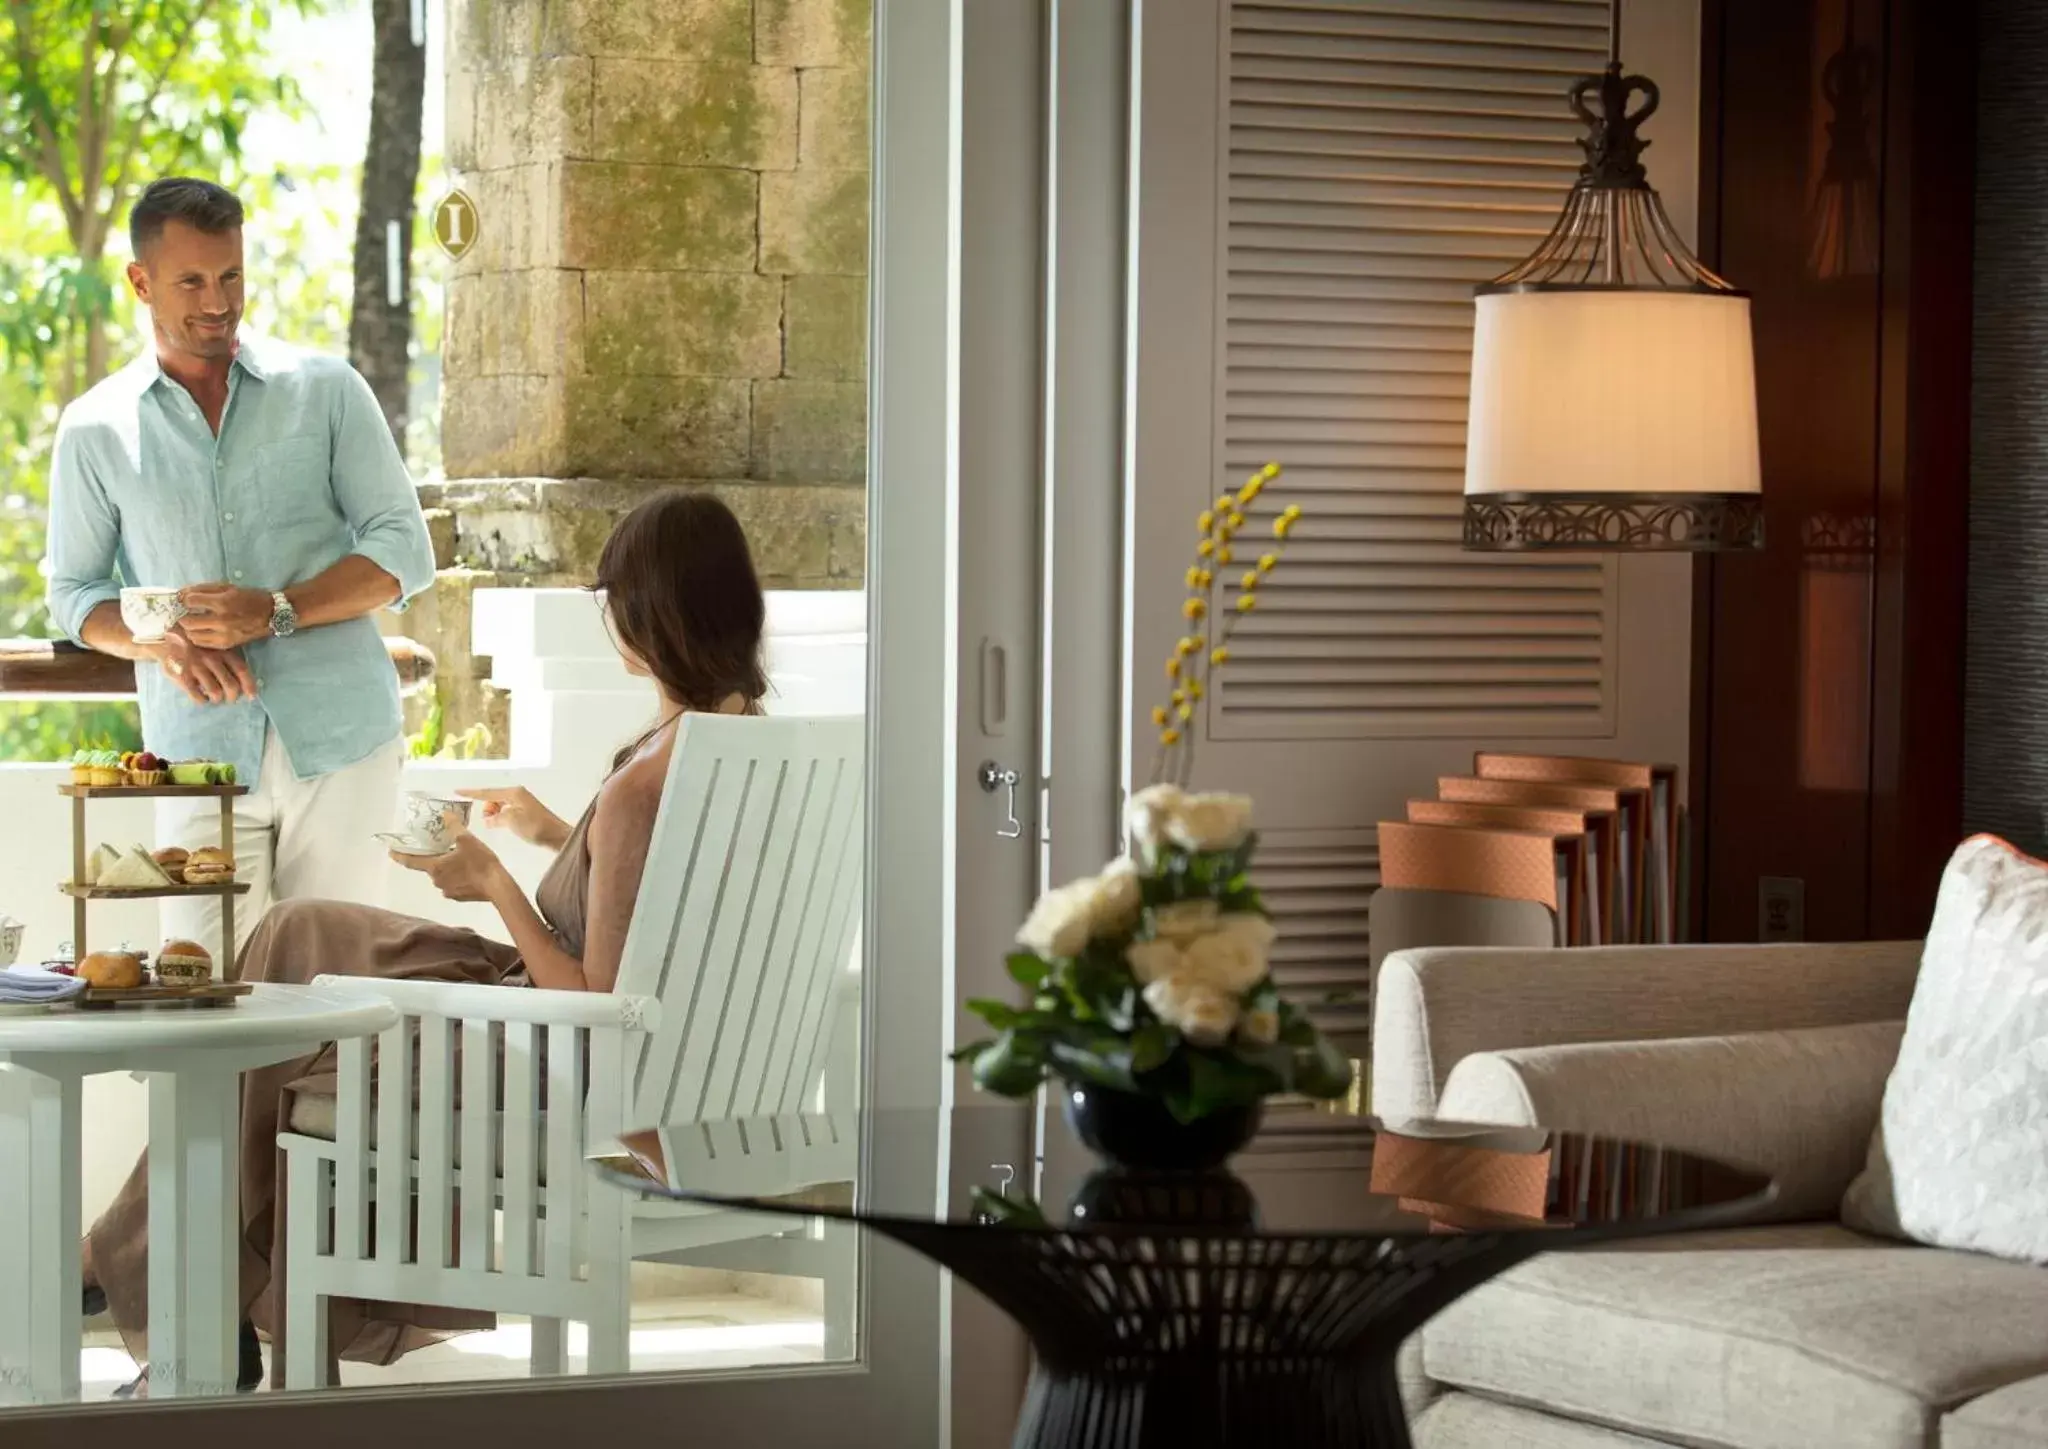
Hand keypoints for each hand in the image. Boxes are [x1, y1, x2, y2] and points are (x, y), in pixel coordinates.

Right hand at [150, 627, 255, 704]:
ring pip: (215, 692)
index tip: (251, 696)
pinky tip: (201, 697)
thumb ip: (227, 660)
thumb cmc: (197, 646)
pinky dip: (202, 700)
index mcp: (222, 651)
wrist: (166, 639)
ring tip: (214, 698)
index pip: (241, 670)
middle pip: (230, 685)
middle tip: (229, 699)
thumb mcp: (215, 647)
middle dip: (232, 696)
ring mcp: (196, 667)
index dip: (249, 685)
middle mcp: (211, 659)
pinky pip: (197, 695)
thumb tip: (243, 683)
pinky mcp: (182, 675)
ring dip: (217, 699)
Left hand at [178, 583, 274, 648]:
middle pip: (187, 622)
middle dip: (184, 616)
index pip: (190, 602)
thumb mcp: (227, 587)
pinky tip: (203, 630)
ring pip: (192, 635)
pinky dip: (198, 637)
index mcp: (222, 603)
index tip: (187, 600)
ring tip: (195, 622)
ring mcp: (223, 635)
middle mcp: (221, 621)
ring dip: (190, 628)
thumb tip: (181, 594)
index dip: (185, 600)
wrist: (271, 615)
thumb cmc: (249, 597)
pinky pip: (202, 643)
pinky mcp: (226, 644)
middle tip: (187, 613)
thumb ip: (203, 589)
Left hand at [390, 828, 508, 902]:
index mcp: (435, 866)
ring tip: (462, 860)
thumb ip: (454, 826)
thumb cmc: (480, 862)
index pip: (411, 861)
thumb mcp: (467, 839)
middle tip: (444, 849)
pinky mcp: (457, 897)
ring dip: (447, 868)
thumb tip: (445, 814)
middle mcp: (436, 880)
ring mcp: (447, 891)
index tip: (390, 851)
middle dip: (434, 858)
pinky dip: (456, 877)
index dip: (400, 855)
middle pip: (430, 867)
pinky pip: (452, 884)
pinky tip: (469, 872)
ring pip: (442, 876)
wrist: (497, 886)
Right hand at [457, 787, 568, 849]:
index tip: (456, 791)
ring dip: (493, 814)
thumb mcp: (511, 820)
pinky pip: (506, 811)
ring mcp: (523, 802)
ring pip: (499, 805)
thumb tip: (488, 819)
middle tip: (487, 821)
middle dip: (486, 807)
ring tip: (493, 824)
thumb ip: (496, 817)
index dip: (471, 793)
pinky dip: (500, 817)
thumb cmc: (535, 827)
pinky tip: (500, 824)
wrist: (558, 836)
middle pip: (493, 797)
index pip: (487, 792)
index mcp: (514, 793)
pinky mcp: (526, 812)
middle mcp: (518, 794)